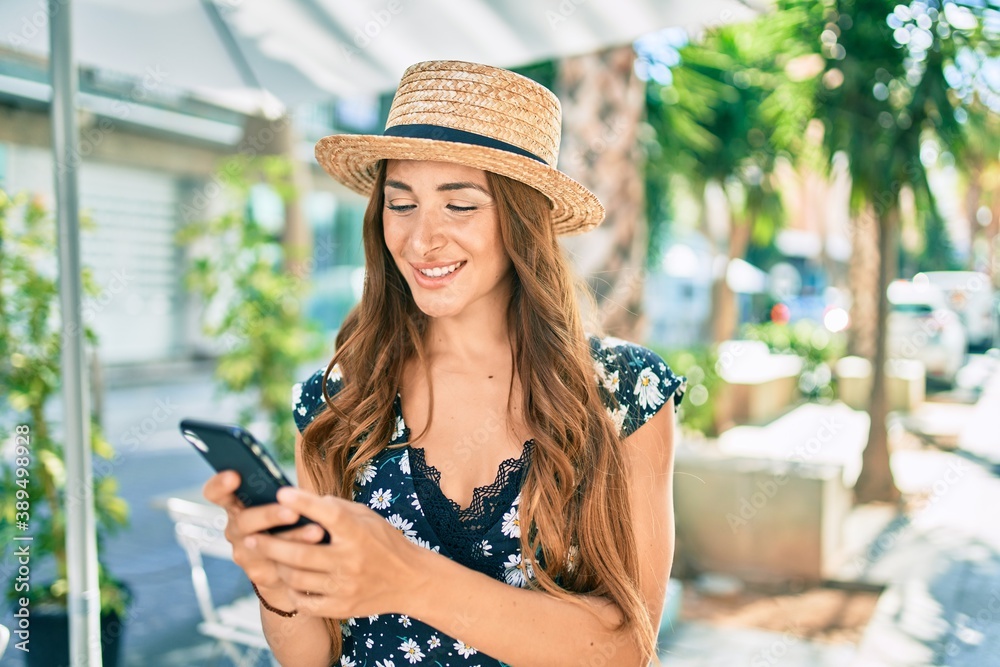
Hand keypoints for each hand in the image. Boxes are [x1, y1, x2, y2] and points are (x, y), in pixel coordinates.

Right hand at [202, 470, 326, 599]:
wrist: (286, 564)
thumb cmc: (285, 520)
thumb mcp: (278, 503)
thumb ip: (278, 494)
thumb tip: (292, 488)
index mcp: (235, 505)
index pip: (215, 493)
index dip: (220, 485)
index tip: (234, 476)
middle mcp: (235, 529)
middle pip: (244, 521)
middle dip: (269, 515)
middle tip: (292, 512)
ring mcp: (245, 554)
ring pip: (264, 547)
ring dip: (293, 538)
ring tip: (317, 531)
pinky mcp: (260, 574)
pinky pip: (279, 566)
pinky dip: (301, 559)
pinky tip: (318, 553)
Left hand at [245, 486, 428, 618]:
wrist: (410, 580)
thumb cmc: (384, 542)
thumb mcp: (367, 517)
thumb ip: (336, 508)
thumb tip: (303, 500)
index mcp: (359, 533)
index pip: (328, 514)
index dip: (304, 503)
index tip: (280, 492)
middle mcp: (351, 560)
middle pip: (300, 554)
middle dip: (269, 544)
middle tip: (249, 537)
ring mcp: (345, 587)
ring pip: (296, 578)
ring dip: (276, 566)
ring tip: (265, 557)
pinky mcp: (341, 607)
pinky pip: (304, 601)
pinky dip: (291, 589)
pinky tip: (287, 579)